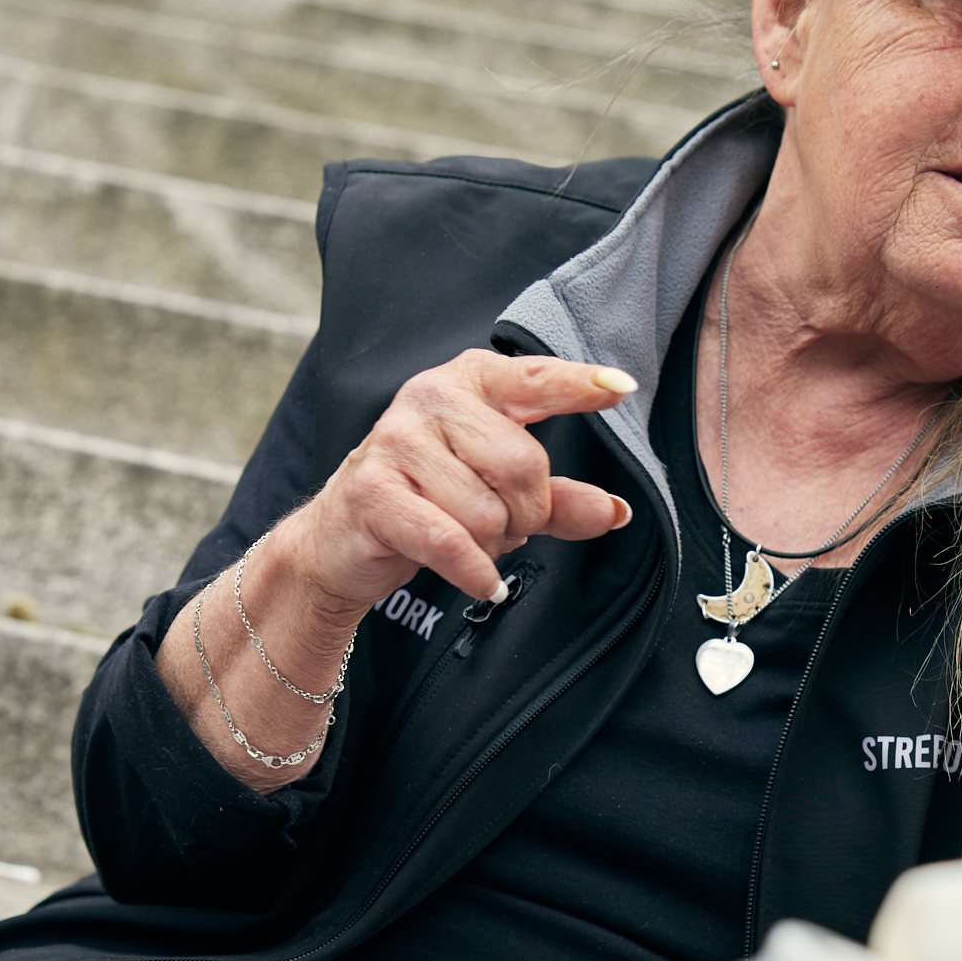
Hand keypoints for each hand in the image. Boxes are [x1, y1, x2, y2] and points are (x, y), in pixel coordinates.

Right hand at [293, 350, 638, 612]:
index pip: (535, 379)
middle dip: (527, 513)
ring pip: (488, 512)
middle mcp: (431, 396)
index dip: (578, 385)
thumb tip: (616, 511)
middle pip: (524, 466)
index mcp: (470, 382)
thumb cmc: (431, 502)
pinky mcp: (372, 490)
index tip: (621, 389)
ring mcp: (397, 440)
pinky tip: (481, 581)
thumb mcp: (502, 494)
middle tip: (503, 524)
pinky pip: (451, 540)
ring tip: (466, 537)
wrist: (340, 539)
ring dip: (491, 544)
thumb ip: (560, 500)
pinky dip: (475, 571)